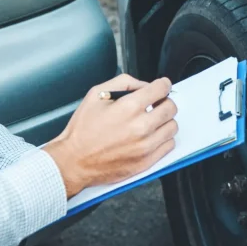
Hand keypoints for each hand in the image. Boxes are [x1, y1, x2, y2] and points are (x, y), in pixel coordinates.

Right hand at [43, 74, 177, 197]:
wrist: (73, 161)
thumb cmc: (82, 130)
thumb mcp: (96, 94)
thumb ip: (124, 83)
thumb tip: (144, 85)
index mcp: (129, 107)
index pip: (162, 88)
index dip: (163, 85)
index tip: (161, 87)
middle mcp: (141, 126)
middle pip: (171, 107)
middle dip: (164, 102)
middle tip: (155, 104)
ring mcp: (145, 146)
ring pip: (172, 127)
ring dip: (164, 121)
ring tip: (151, 122)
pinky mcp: (146, 161)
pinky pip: (169, 145)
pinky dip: (163, 139)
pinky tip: (150, 136)